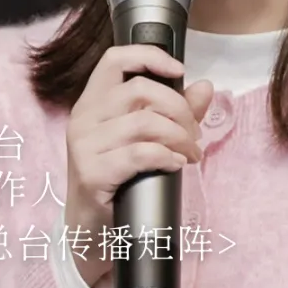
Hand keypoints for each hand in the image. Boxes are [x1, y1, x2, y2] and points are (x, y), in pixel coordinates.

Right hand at [65, 44, 213, 285]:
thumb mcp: (143, 141)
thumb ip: (173, 112)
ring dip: (179, 137)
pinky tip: (175, 164)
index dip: (149, 56)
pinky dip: (166, 156)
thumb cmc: (117, 181)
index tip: (179, 70)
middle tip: (195, 135)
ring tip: (191, 154)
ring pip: (144, 122)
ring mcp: (84, 146)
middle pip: (140, 90)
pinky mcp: (92, 173)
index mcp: (92, 103)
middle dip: (179, 110)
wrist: (90, 231)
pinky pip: (139, 153)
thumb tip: (204, 86)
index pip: (114, 59)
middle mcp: (84, 118)